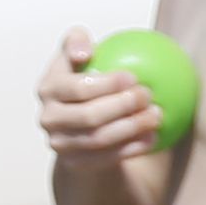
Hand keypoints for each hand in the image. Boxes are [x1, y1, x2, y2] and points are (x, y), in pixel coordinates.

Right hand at [37, 28, 162, 167]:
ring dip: (132, 128)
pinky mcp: (74, 164)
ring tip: (157, 115)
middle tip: (149, 95)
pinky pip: (107, 158)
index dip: (107, 84)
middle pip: (89, 116)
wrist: (76, 120)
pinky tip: (153, 137)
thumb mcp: (75, 54)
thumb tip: (85, 52)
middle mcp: (48, 118)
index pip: (77, 88)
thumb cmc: (82, 78)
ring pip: (99, 139)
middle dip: (123, 106)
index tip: (134, 77)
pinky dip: (132, 148)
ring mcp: (59, 144)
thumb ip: (76, 40)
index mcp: (48, 88)